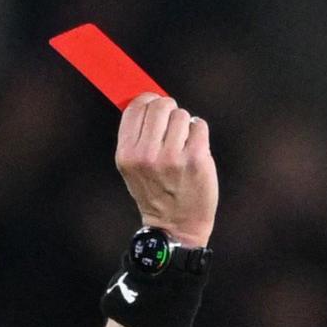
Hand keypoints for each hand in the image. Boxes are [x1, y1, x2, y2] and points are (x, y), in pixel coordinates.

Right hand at [114, 92, 216, 246]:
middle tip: (173, 125)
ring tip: (183, 144)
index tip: (155, 105)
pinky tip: (194, 149)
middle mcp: (147, 154)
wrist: (176, 226)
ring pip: (181, 114)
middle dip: (169, 110)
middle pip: (160, 105)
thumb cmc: (156, 192)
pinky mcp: (195, 159)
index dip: (148, 101)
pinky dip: (199, 133)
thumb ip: (136, 135)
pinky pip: (199, 125)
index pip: (136, 106)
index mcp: (127, 153)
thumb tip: (148, 99)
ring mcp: (172, 157)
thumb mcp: (133, 167)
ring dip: (185, 125)